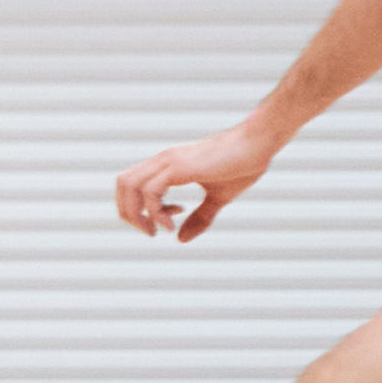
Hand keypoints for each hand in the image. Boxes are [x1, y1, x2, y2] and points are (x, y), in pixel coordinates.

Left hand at [115, 120, 279, 240]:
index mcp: (168, 165)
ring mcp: (169, 162)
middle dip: (129, 213)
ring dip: (136, 214)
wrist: (259, 142)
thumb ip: (200, 218)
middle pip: (122, 184)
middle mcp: (163, 161)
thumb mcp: (218, 198)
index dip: (136, 207)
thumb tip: (180, 240)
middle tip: (151, 231)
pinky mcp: (179, 167)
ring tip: (158, 230)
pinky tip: (171, 223)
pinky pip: (150, 191)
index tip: (164, 221)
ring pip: (129, 185)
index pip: (130, 183)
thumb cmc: (242, 164)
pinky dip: (155, 212)